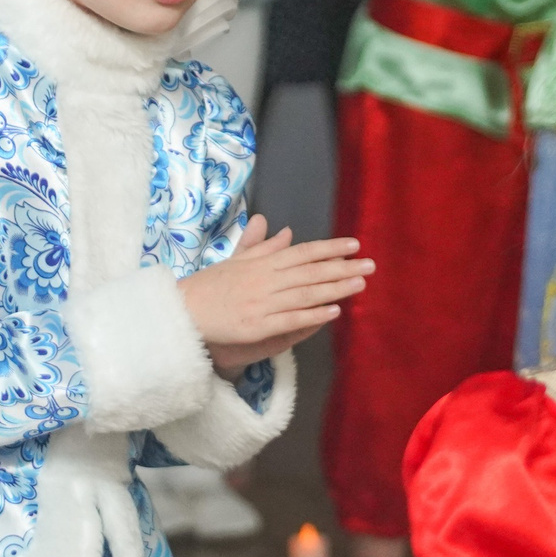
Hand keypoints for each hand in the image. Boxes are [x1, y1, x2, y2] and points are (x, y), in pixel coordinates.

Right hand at [179, 215, 370, 376]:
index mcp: (261, 263)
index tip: (354, 244)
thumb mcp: (235, 260)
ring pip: (305, 294)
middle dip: (342, 267)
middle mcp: (265, 280)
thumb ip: (261, 246)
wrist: (184, 311)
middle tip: (370, 264)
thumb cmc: (209, 286)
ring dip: (335, 288)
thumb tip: (284, 230)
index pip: (302, 252)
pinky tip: (333, 311)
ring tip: (360, 284)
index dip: (330, 248)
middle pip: (310, 271)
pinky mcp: (257, 326)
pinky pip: (290, 319)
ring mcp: (262, 303)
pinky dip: (313, 315)